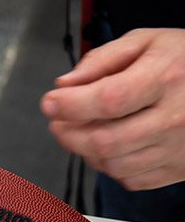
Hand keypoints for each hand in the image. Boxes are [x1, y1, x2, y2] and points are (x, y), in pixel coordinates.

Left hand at [40, 28, 184, 189]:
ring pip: (115, 165)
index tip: (50, 102)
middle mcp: (174, 117)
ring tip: (79, 132)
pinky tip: (106, 148)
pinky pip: (132, 180)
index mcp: (165, 78)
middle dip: (68, 134)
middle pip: (106, 140)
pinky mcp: (178, 168)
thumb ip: (102, 59)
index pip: (108, 99)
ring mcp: (177, 148)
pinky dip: (108, 168)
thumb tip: (66, 83)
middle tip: (58, 121)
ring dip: (84, 152)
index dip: (71, 105)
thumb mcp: (146, 41)